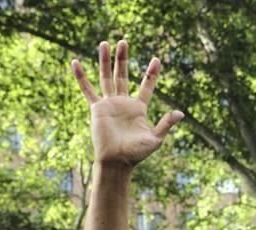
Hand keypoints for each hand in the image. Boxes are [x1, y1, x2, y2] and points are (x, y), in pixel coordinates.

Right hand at [72, 40, 182, 167]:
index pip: (146, 86)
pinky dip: (81, 77)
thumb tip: (180, 113)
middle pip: (123, 75)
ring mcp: (109, 104)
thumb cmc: (137, 153)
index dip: (151, 74)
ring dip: (105, 61)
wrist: (117, 161)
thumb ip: (166, 124)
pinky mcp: (97, 109)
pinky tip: (75, 62)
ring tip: (105, 43)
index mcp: (138, 108)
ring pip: (106, 77)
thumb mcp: (156, 138)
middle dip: (123, 59)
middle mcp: (123, 103)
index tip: (157, 60)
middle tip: (124, 41)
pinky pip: (87, 90)